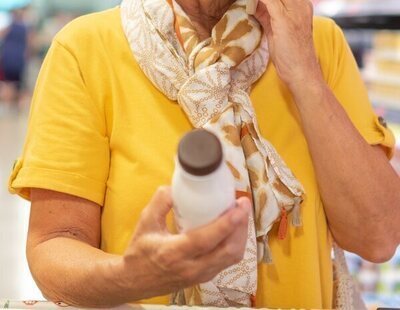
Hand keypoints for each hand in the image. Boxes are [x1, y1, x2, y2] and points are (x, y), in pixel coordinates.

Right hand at [118, 186, 250, 298]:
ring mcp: (200, 275)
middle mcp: (191, 268)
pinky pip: (227, 262)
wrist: (134, 281)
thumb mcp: (145, 222)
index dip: (227, 223)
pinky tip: (232, 230)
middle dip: (241, 227)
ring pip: (231, 258)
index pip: (207, 239)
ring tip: (241, 215)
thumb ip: (160, 202)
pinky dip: (234, 244)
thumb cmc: (139, 251)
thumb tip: (176, 187)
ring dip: (240, 236)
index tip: (240, 206)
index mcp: (174, 253)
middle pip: (228, 251)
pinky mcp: (204, 278)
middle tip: (243, 206)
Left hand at [254, 0, 323, 89]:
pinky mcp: (284, 20)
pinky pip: (269, 1)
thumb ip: (267, 15)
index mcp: (301, 5)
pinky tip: (249, 4)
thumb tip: (254, 5)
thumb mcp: (276, 31)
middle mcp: (301, 4)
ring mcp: (294, 11)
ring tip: (248, 3)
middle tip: (250, 3)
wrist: (301, 72)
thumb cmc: (290, 57)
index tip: (253, 1)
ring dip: (258, 0)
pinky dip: (257, 1)